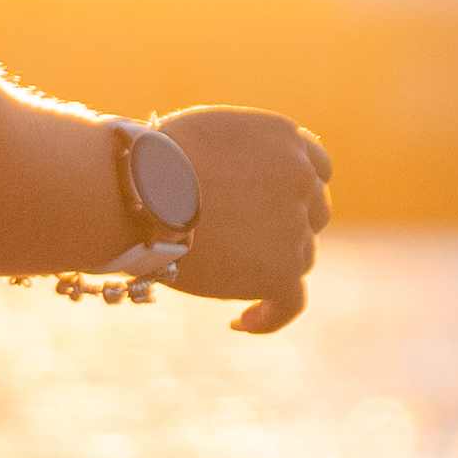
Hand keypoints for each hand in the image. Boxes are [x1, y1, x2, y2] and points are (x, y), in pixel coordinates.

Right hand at [161, 108, 331, 336]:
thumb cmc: (152, 161)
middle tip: (238, 242)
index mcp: (286, 139)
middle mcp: (302, 179)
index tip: (274, 207)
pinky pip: (290, 302)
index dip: (296, 192)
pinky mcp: (281, 270)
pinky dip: (270, 315)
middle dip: (284, 227)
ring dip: (269, 266)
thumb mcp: (208, 136)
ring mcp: (295, 227)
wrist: (140, 189)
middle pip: (312, 215)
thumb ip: (239, 156)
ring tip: (219, 274)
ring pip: (300, 257)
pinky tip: (240, 322)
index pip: (316, 170)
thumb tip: (235, 187)